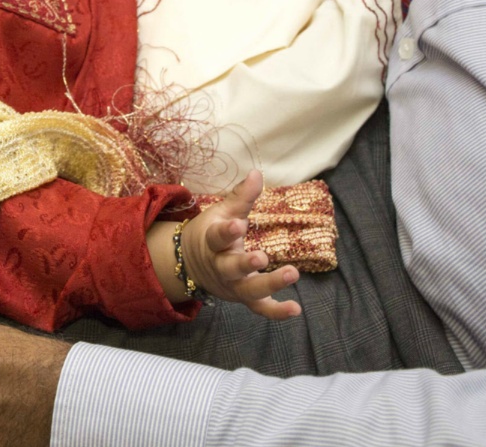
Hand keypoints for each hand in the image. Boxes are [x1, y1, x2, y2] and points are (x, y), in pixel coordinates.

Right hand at [181, 171, 301, 319]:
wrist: (188, 264)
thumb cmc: (211, 233)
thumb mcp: (222, 212)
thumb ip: (241, 196)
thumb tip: (257, 173)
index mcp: (212, 242)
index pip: (217, 236)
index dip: (227, 231)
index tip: (238, 223)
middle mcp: (220, 266)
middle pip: (230, 268)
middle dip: (245, 264)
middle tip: (262, 258)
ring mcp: (231, 285)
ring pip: (248, 290)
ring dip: (269, 284)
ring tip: (292, 273)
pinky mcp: (243, 298)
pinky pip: (259, 308)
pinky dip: (276, 311)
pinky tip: (297, 309)